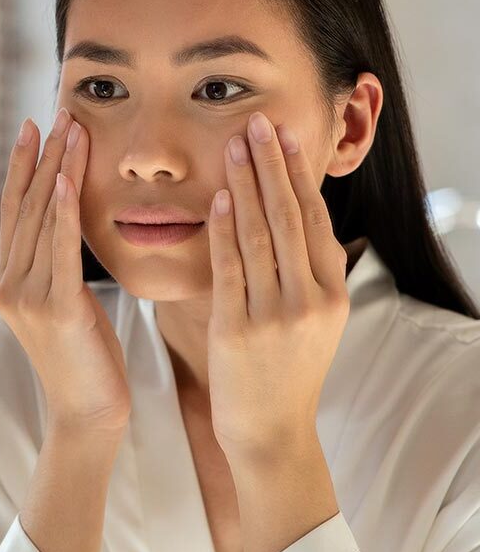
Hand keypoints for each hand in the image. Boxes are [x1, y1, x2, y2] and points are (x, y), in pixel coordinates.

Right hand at [0, 108, 129, 433]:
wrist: (87, 413)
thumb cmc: (86, 358)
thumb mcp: (66, 304)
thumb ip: (57, 267)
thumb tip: (69, 229)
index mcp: (10, 280)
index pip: (16, 211)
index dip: (23, 167)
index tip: (34, 127)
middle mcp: (10, 283)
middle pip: (27, 206)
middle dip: (44, 156)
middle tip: (59, 111)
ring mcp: (26, 296)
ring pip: (42, 219)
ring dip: (57, 170)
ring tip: (70, 129)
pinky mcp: (53, 309)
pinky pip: (59, 250)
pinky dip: (62, 211)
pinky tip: (67, 180)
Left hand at [206, 111, 349, 462]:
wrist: (270, 431)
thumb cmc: (285, 371)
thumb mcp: (313, 320)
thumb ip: (306, 272)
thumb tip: (295, 218)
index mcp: (331, 292)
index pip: (315, 218)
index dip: (299, 173)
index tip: (287, 135)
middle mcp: (310, 299)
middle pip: (289, 216)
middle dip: (272, 165)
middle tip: (258, 121)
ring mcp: (275, 314)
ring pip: (260, 234)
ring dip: (246, 184)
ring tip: (235, 144)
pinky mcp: (239, 328)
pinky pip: (230, 268)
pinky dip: (225, 229)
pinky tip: (219, 197)